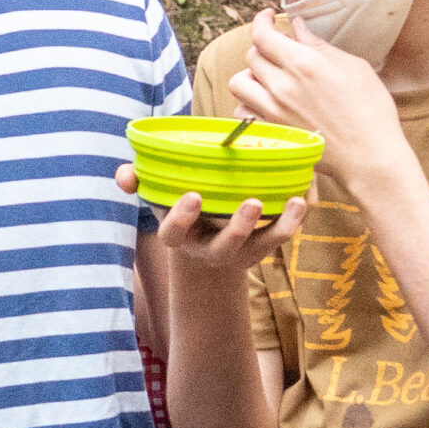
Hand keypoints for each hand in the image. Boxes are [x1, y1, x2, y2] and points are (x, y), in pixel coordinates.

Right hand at [116, 165, 304, 270]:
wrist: (203, 240)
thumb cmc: (180, 207)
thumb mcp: (156, 196)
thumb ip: (138, 183)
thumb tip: (125, 174)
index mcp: (179, 236)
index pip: (173, 234)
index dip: (181, 218)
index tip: (193, 195)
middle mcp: (208, 250)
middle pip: (223, 248)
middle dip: (238, 228)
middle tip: (252, 204)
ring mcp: (238, 253)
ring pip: (258, 248)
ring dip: (278, 228)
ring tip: (294, 202)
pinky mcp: (261, 249)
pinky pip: (280, 239)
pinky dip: (295, 221)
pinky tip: (304, 199)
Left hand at [230, 10, 409, 199]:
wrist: (370, 156)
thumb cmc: (370, 111)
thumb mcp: (352, 66)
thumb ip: (319, 45)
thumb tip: (298, 28)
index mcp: (303, 63)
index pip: (263, 35)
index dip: (261, 21)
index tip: (267, 17)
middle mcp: (282, 86)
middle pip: (251, 56)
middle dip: (263, 47)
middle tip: (278, 49)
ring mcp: (273, 112)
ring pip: (239, 83)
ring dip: (249, 75)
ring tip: (268, 76)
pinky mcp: (272, 133)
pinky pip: (242, 112)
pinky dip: (248, 104)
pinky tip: (266, 102)